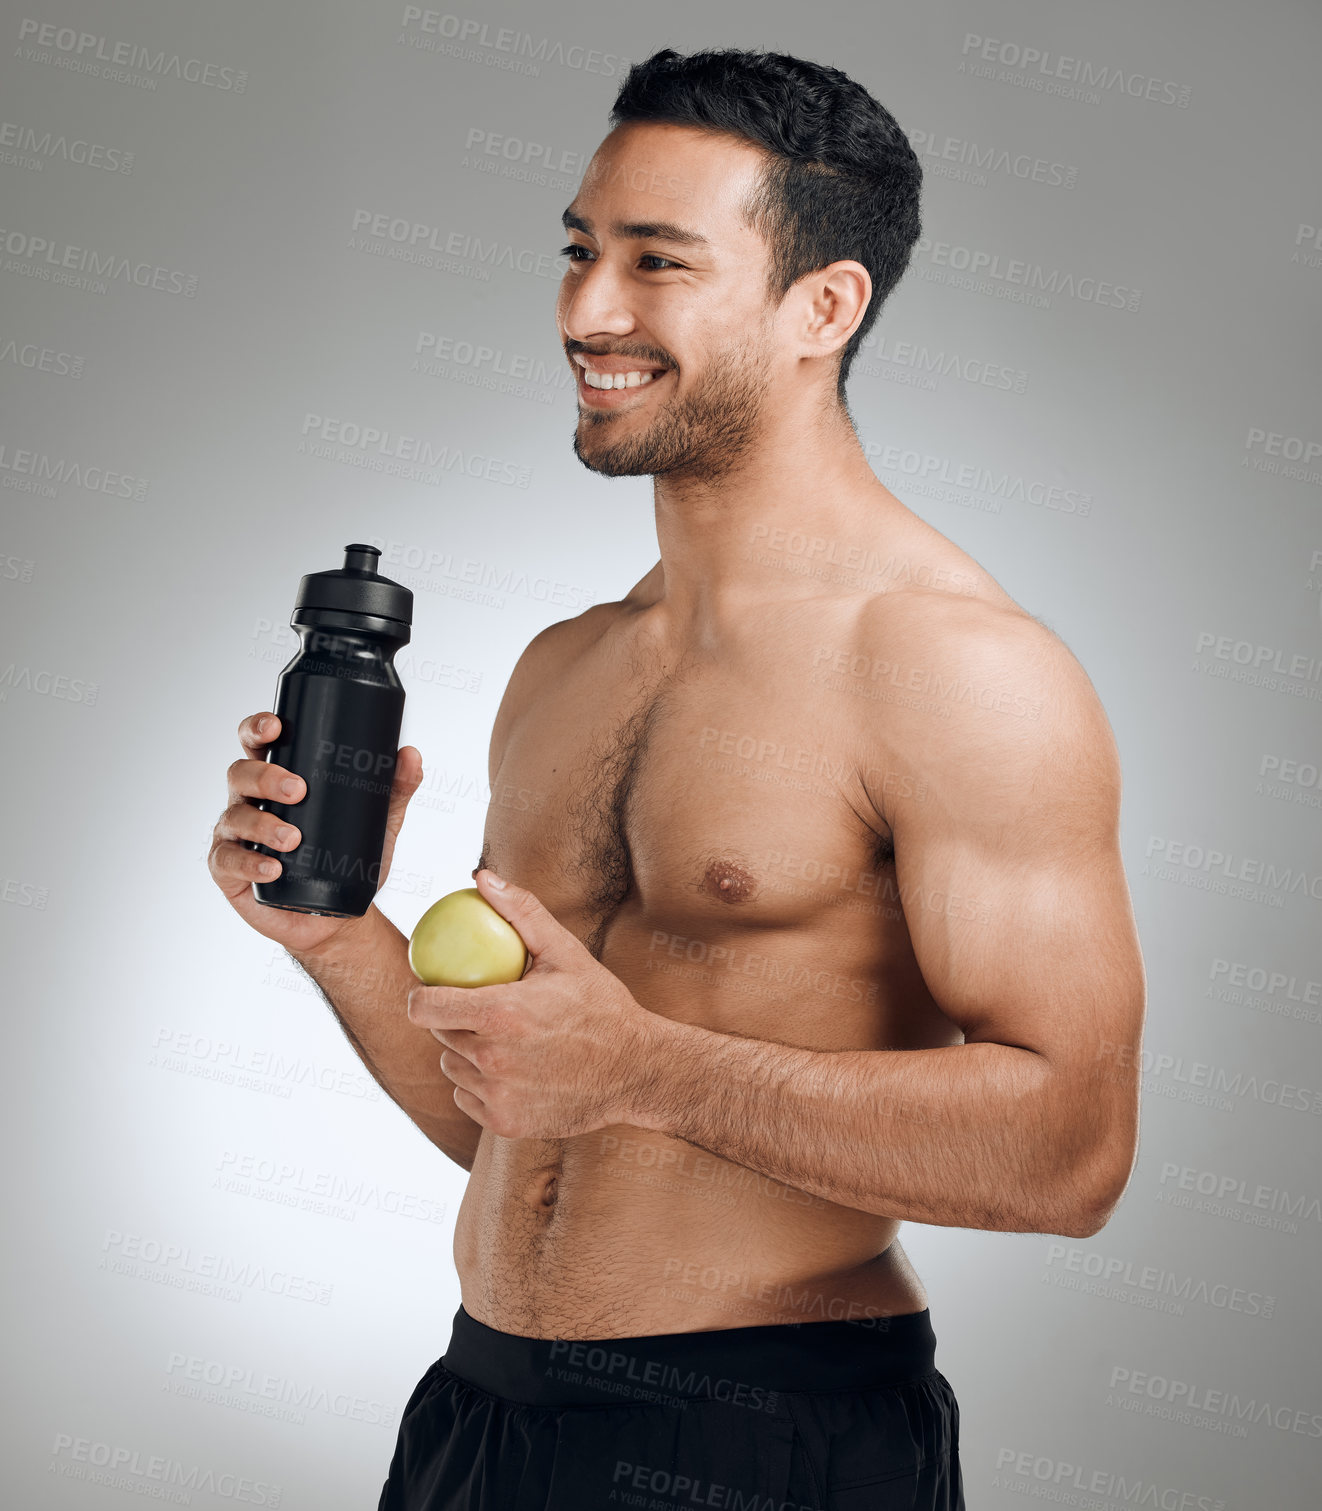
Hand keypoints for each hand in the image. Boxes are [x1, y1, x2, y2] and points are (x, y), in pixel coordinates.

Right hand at [208, 711, 422, 955]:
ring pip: (234, 817)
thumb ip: (394, 789)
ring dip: (262, 824)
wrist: (337, 917)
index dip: (257, 728)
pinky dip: (250, 862)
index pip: (258, 745)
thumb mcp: (377, 823)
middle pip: (240, 773)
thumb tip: (411, 755)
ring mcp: (235, 836)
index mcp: (276, 781)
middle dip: (265, 776)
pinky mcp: (230, 872)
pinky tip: (272, 867)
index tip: (276, 726)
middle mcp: (250, 802)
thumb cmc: (347, 860)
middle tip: (298, 789)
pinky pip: (228, 861)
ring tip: (293, 838)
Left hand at [407, 869, 658, 1139]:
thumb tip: (482, 878)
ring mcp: (498, 1095)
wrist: (637, 1071)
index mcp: (501, 1014)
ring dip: (468, 1053)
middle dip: (454, 1020)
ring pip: (454, 1067)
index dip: (419, 997)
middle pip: (441, 1035)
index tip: (431, 989)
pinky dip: (483, 1084)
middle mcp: (493, 1059)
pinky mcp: (505, 1123)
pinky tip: (515, 1070)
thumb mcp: (565, 953)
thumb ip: (520, 913)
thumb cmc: (602, 1006)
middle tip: (485, 1009)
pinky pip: (469, 1097)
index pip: (424, 1008)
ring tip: (505, 1039)